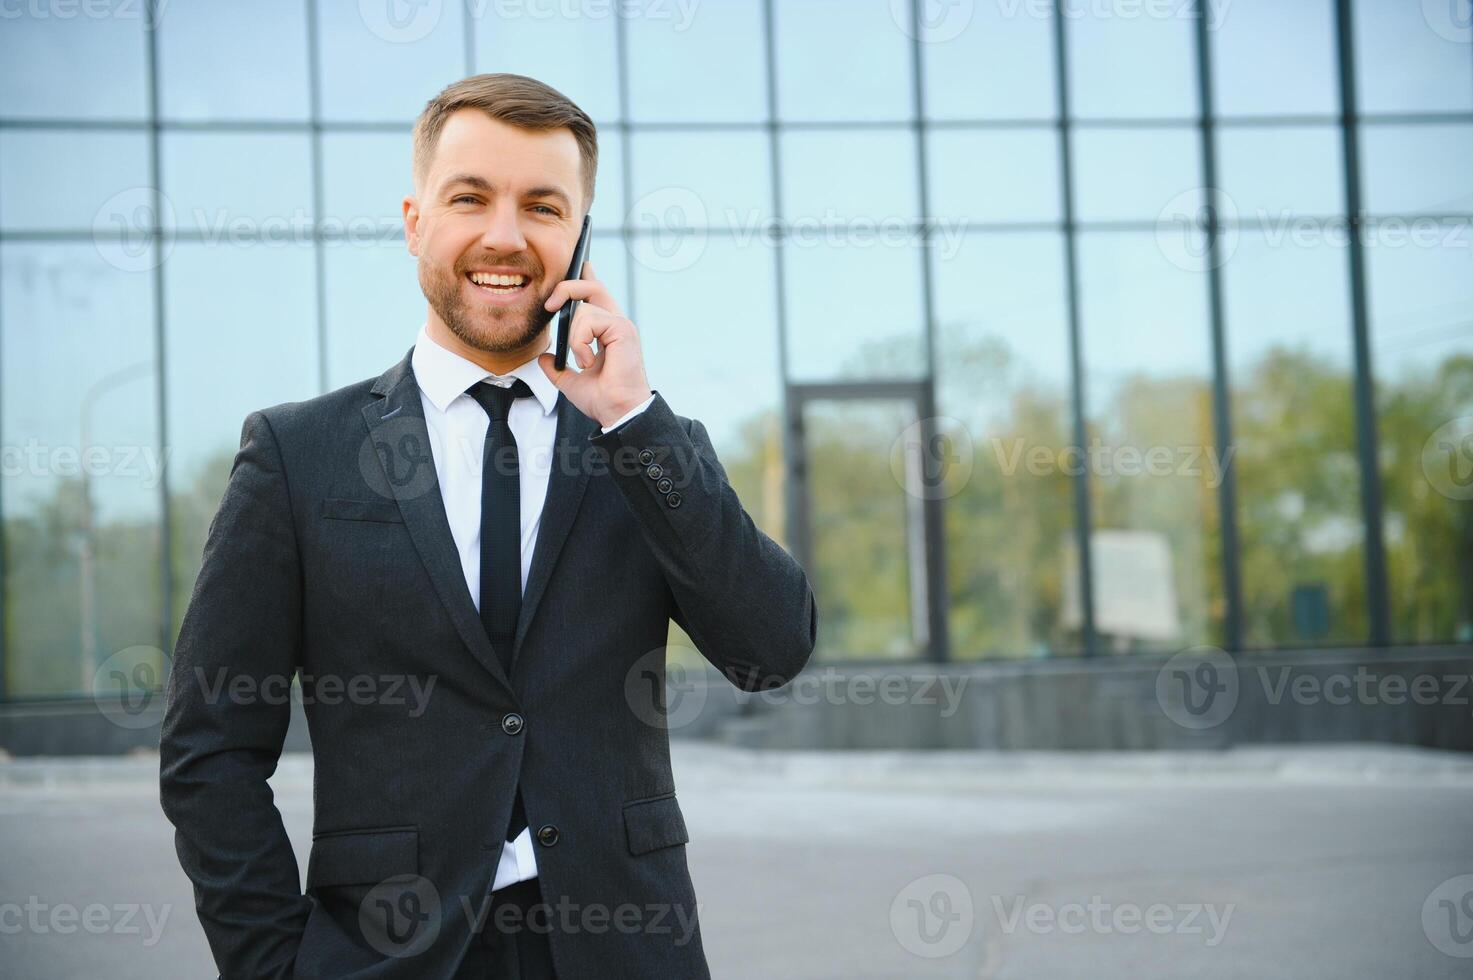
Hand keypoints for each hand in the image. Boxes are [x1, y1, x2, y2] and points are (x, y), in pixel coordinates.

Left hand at [538, 260, 651, 428]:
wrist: (618, 413)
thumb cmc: (603, 399)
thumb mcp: (571, 381)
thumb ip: (557, 367)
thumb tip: (544, 358)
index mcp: (608, 331)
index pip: (598, 294)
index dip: (586, 277)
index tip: (581, 264)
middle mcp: (617, 323)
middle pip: (592, 286)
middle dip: (568, 287)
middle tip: (549, 305)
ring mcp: (622, 324)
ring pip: (583, 309)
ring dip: (574, 337)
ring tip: (583, 362)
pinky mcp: (623, 330)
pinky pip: (588, 321)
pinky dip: (580, 342)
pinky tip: (588, 361)